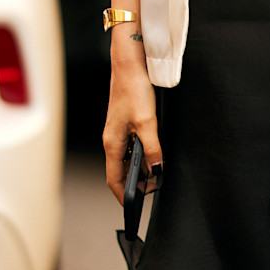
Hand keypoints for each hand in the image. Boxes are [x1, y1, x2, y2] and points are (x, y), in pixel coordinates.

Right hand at [103, 47, 162, 204]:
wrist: (130, 64)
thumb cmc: (133, 89)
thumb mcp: (147, 123)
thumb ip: (152, 149)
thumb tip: (157, 170)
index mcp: (112, 143)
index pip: (113, 178)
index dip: (123, 194)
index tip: (134, 206)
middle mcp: (112, 140)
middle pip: (120, 170)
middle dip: (135, 183)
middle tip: (154, 189)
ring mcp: (119, 131)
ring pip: (128, 158)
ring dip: (140, 168)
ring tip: (157, 174)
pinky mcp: (127, 123)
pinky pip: (132, 146)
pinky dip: (142, 154)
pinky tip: (155, 153)